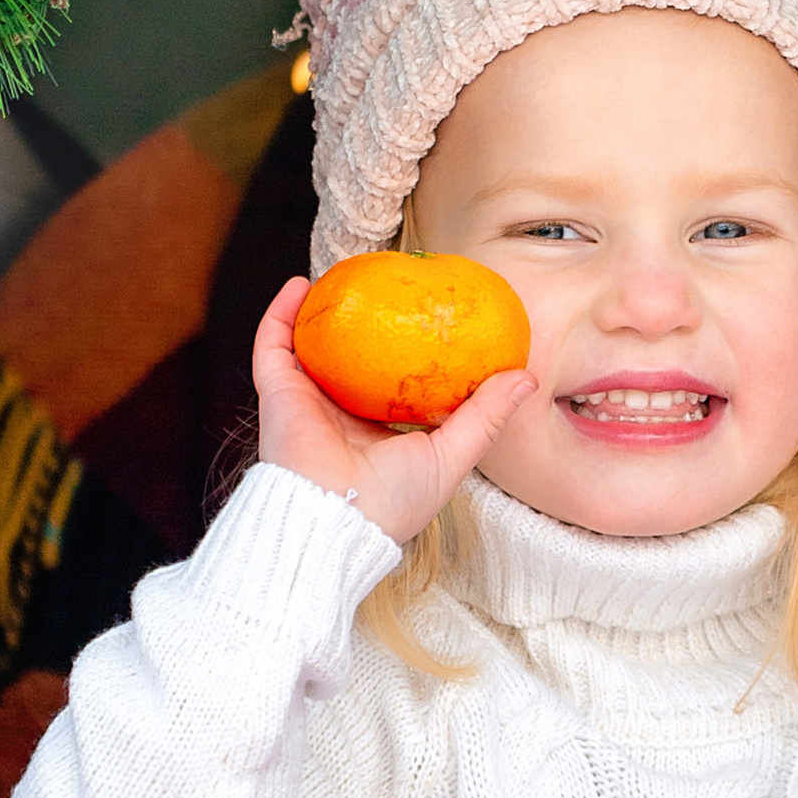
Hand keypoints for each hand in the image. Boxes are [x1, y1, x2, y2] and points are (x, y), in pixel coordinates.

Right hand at [252, 274, 536, 547]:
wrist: (338, 521)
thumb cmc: (396, 500)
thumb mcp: (452, 455)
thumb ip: (485, 415)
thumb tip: (524, 377)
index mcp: (374, 432)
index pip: (386, 385)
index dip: (402, 353)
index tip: (424, 317)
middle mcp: (336, 415)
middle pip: (345, 360)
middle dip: (357, 325)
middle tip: (380, 287)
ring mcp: (304, 402)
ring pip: (305, 346)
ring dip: (316, 311)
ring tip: (337, 277)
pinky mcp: (278, 394)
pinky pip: (274, 344)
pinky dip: (282, 313)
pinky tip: (299, 284)